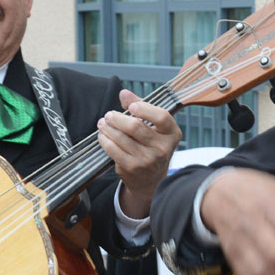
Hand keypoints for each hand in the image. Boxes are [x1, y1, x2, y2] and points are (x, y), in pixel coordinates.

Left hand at [97, 89, 181, 217]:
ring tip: (103, 123)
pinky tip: (103, 135)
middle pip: (135, 127)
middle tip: (109, 115)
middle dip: (117, 118)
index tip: (130, 107)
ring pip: (121, 138)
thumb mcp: (154, 127)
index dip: (145, 109)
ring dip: (108, 128)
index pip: (162, 117)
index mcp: (172, 134)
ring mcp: (147, 160)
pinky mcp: (132, 168)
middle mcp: (162, 148)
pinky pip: (113, 149)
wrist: (150, 180)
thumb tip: (124, 94)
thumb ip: (140, 106)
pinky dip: (105, 140)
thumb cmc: (152, 146)